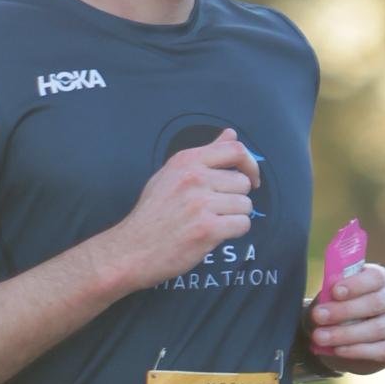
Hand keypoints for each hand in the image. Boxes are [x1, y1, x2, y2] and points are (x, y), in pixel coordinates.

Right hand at [108, 130, 257, 286]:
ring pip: (245, 205)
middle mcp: (195, 178)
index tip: (251, 179)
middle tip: (218, 210)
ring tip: (215, 223)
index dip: (250, 164)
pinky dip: (235, 231)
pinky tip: (217, 234)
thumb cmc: (152, 214)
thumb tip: (230, 134)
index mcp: (187, 160)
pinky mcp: (208, 229)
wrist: (133, 249)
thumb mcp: (171, 174)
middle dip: (236, 198)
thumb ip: (204, 154)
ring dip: (236, 216)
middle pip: (242, 182)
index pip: (235, 150)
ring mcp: (201, 203)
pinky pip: (242, 224)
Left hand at [308, 260, 384, 373]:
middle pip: (376, 302)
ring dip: (345, 334)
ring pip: (377, 328)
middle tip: (318, 316)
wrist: (341, 344)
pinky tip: (338, 350)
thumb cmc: (335, 314)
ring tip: (320, 337)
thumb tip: (328, 294)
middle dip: (344, 310)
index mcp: (378, 280)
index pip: (375, 276)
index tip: (335, 292)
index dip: (356, 284)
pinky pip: (381, 350)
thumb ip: (329, 295)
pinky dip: (357, 351)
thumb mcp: (328, 301)